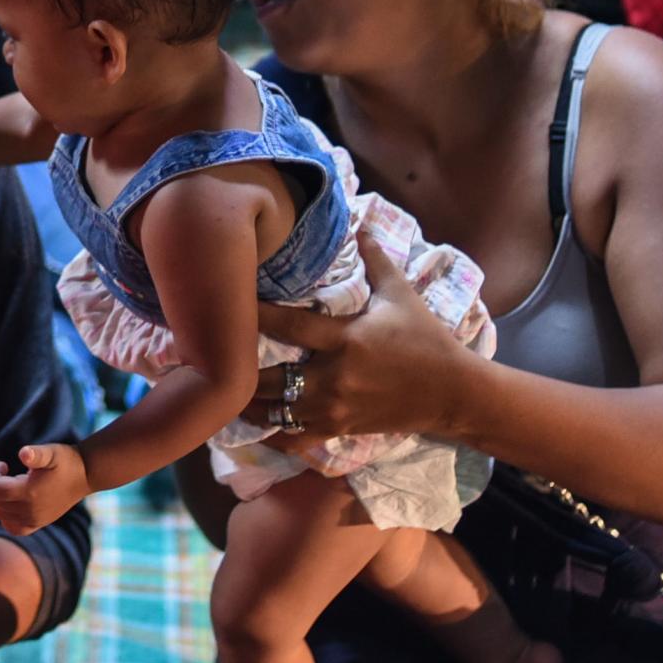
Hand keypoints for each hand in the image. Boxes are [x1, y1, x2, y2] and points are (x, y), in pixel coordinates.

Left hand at [0, 443, 89, 536]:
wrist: (85, 475)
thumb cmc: (66, 461)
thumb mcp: (51, 452)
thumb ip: (36, 454)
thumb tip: (23, 453)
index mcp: (30, 493)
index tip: (2, 465)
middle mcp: (30, 511)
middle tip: (3, 473)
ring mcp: (34, 520)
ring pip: (0, 515)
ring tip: (9, 484)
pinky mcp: (38, 523)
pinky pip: (13, 528)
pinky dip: (5, 517)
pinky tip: (10, 503)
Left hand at [241, 241, 469, 444]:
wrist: (452, 392)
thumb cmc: (426, 339)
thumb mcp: (402, 295)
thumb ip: (376, 261)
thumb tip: (359, 224)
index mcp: (347, 339)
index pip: (290, 325)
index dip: (256, 315)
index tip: (226, 303)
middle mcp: (335, 377)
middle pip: (270, 378)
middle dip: (238, 369)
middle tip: (209, 357)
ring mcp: (334, 408)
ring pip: (275, 413)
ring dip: (247, 402)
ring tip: (221, 388)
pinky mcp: (339, 429)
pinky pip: (293, 438)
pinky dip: (269, 433)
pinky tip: (248, 424)